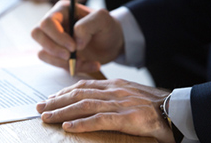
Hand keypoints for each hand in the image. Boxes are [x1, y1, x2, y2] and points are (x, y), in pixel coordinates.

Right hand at [31, 0, 123, 73]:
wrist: (112, 43)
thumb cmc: (107, 28)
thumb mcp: (104, 20)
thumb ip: (88, 25)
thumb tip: (75, 41)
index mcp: (62, 10)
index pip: (47, 23)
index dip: (57, 36)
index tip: (74, 47)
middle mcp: (54, 24)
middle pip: (36, 34)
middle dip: (53, 49)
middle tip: (70, 56)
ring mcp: (53, 40)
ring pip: (43, 52)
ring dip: (63, 62)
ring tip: (84, 61)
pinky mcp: (56, 54)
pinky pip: (53, 64)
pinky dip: (70, 68)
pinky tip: (88, 64)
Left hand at [36, 79, 174, 142]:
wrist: (173, 108)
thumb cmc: (150, 102)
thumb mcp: (127, 92)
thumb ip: (109, 93)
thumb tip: (92, 97)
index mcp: (112, 85)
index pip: (82, 86)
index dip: (64, 92)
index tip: (50, 98)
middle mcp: (112, 91)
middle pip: (78, 95)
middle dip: (56, 101)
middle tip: (40, 108)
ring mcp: (118, 104)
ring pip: (84, 106)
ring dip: (63, 112)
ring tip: (46, 118)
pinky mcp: (126, 118)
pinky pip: (99, 120)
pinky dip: (82, 124)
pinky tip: (68, 128)